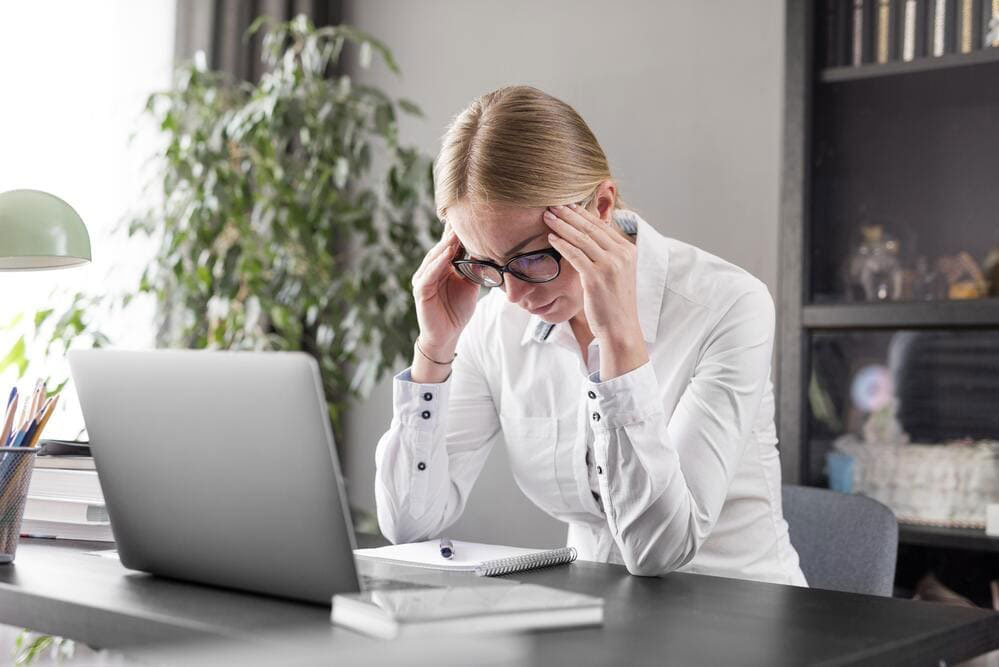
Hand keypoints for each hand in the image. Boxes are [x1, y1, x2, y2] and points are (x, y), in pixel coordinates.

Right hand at [411, 223, 479, 354]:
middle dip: (451, 234)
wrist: (448, 335)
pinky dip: (437, 264)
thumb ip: (473, 267)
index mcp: (442, 266)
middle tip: (463, 218)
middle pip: (441, 247)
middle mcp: (430, 269)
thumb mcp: (470, 284)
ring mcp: (423, 279)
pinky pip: (429, 275)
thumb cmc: (458, 310)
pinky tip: (446, 256)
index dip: (458, 232)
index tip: (470, 216)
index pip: (449, 245)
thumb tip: (488, 249)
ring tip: (455, 234)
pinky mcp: (420, 291)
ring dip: (444, 246)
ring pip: (434, 258)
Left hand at [543, 203, 647, 377]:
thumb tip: (589, 239)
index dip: (582, 214)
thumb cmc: (614, 303)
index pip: (601, 225)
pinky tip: (551, 237)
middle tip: (552, 204)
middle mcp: (621, 254)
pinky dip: (561, 244)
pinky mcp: (596, 277)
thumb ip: (607, 254)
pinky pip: (575, 255)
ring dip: (562, 225)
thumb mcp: (617, 273)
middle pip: (590, 228)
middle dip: (569, 214)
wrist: (620, 328)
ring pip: (581, 238)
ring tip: (547, 216)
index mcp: (628, 250)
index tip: (567, 205)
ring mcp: (609, 265)